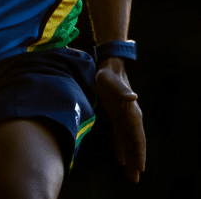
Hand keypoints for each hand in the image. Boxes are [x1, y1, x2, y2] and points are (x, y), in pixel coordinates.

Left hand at [96, 60, 145, 182]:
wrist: (109, 70)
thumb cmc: (111, 77)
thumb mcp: (114, 83)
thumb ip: (123, 91)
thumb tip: (133, 98)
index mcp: (132, 114)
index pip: (137, 137)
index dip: (139, 152)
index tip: (140, 167)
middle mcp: (131, 119)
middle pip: (135, 144)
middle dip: (136, 161)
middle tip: (135, 179)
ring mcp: (124, 120)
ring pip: (129, 143)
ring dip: (130, 159)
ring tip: (131, 175)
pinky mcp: (117, 118)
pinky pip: (121, 138)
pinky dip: (122, 149)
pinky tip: (121, 160)